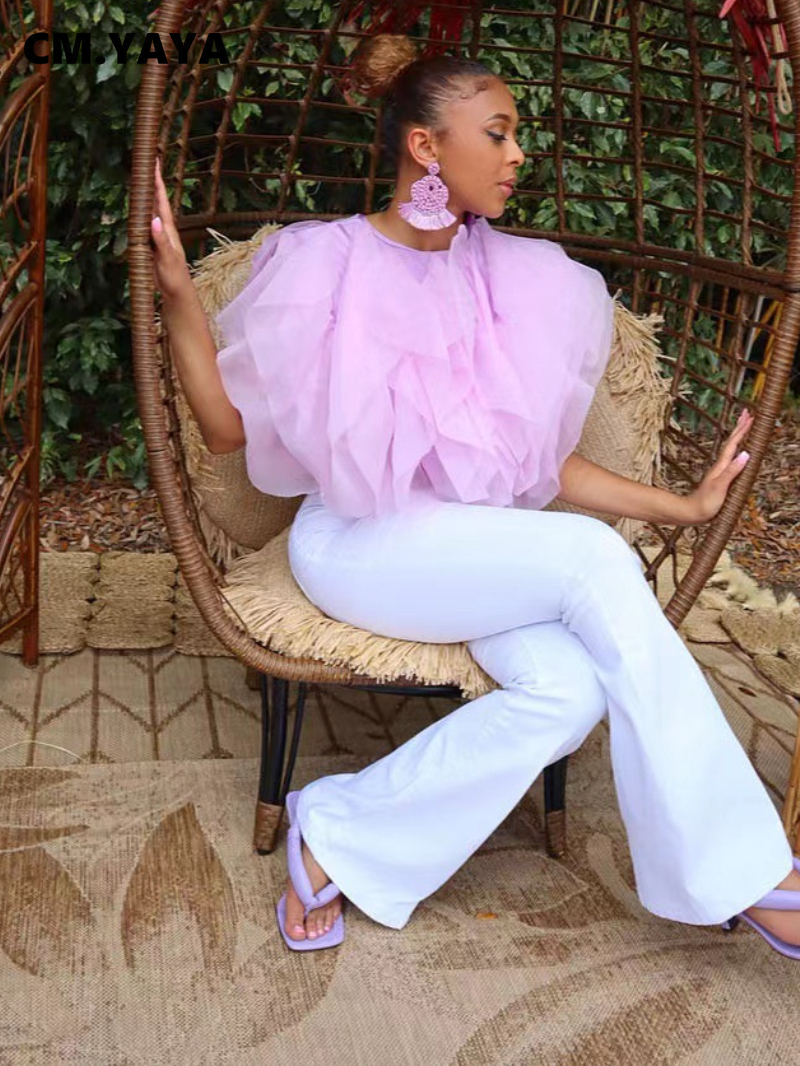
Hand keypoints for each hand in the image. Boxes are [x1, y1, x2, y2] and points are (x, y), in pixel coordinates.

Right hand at [151, 156, 190, 301]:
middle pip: (157, 201)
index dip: (157, 182)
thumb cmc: (175, 278)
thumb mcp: (168, 260)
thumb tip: (154, 220)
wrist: (177, 294)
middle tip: (148, 162)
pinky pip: (145, 223)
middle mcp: (164, 230)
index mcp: (169, 230)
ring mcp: (159, 237)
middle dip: (153, 182)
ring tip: (143, 178)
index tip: (154, 163)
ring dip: (147, 194)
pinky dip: (142, 211)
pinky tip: (138, 208)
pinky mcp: (153, 245)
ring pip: (151, 210)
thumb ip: (161, 241)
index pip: (161, 201)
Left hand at [685, 408, 753, 523]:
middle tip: (747, 413)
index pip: (733, 444)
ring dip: (737, 437)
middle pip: (731, 443)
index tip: (750, 416)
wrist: (691, 513)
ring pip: (730, 449)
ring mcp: (719, 472)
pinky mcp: (719, 479)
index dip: (742, 431)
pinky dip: (735, 450)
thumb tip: (746, 454)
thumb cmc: (705, 503)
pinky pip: (730, 459)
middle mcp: (720, 466)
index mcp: (721, 466)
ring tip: (743, 427)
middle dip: (739, 427)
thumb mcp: (720, 487)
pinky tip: (737, 452)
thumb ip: (732, 471)